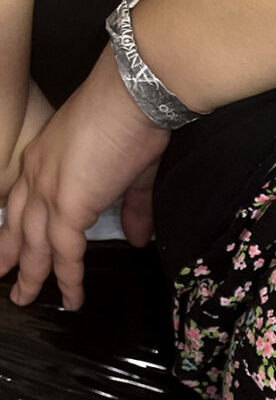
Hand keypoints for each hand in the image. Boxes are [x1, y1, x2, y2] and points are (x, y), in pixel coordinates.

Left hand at [0, 47, 170, 309]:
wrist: (132, 99)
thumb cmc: (130, 124)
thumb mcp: (130, 174)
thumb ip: (131, 209)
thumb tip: (138, 239)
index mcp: (44, 161)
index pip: (22, 203)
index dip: (17, 230)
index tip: (14, 251)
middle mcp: (36, 175)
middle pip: (17, 225)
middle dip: (10, 257)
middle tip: (7, 283)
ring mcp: (48, 190)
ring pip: (33, 243)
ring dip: (30, 275)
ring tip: (27, 300)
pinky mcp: (67, 204)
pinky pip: (63, 251)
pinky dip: (66, 277)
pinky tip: (71, 297)